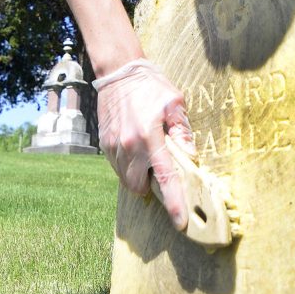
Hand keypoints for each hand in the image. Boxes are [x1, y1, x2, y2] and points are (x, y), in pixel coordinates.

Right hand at [94, 59, 194, 230]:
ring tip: (148, 161)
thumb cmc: (150, 86)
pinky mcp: (104, 143)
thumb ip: (183, 130)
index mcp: (150, 138)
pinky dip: (127, 168)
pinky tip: (136, 153)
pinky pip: (116, 168)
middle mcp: (129, 146)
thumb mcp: (175, 102)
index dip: (173, 203)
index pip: (164, 178)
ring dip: (138, 178)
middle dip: (151, 188)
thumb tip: (190, 155)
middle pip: (139, 186)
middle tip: (162, 175)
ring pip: (126, 180)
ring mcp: (113, 146)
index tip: (180, 222)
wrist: (119, 72)